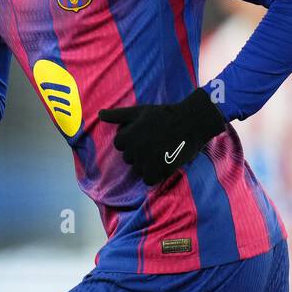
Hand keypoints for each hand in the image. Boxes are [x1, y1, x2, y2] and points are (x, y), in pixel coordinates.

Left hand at [98, 87, 227, 185]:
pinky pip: (149, 179)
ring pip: (138, 169)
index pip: (119, 144)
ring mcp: (147, 162)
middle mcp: (134, 151)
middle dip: (139, 151)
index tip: (145, 132)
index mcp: (127, 137)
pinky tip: (164, 161)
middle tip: (155, 140)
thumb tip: (99, 114)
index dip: (131, 138)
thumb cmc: (164, 115)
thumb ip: (118, 115)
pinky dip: (155, 174)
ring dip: (147, 163)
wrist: (192, 122)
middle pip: (128, 158)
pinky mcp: (160, 171)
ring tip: (161, 150)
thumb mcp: (139, 111)